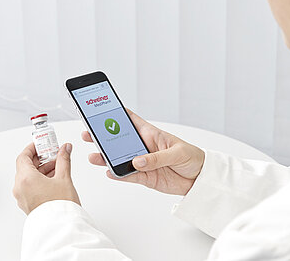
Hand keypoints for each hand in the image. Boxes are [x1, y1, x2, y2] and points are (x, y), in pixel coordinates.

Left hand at [13, 142, 79, 214]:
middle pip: (25, 166)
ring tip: (57, 166)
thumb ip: (63, 159)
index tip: (41, 144)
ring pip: (28, 177)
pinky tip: (53, 178)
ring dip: (41, 169)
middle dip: (40, 158)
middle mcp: (20, 187)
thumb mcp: (64, 177)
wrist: (61, 227)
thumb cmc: (60, 206)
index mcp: (26, 178)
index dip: (33, 148)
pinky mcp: (27, 203)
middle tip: (52, 153)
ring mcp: (22, 197)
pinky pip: (29, 186)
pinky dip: (39, 179)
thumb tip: (65, 149)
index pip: (23, 156)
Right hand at [82, 109, 204, 195]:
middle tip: (89, 134)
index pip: (131, 120)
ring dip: (107, 157)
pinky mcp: (145, 177)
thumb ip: (157, 157)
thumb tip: (137, 161)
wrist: (200, 179)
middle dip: (104, 137)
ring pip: (120, 158)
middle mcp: (144, 147)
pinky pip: (128, 176)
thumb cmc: (193, 157)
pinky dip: (118, 175)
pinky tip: (109, 172)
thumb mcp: (178, 153)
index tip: (101, 108)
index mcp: (151, 134)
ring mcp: (142, 163)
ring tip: (94, 156)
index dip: (117, 113)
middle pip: (119, 140)